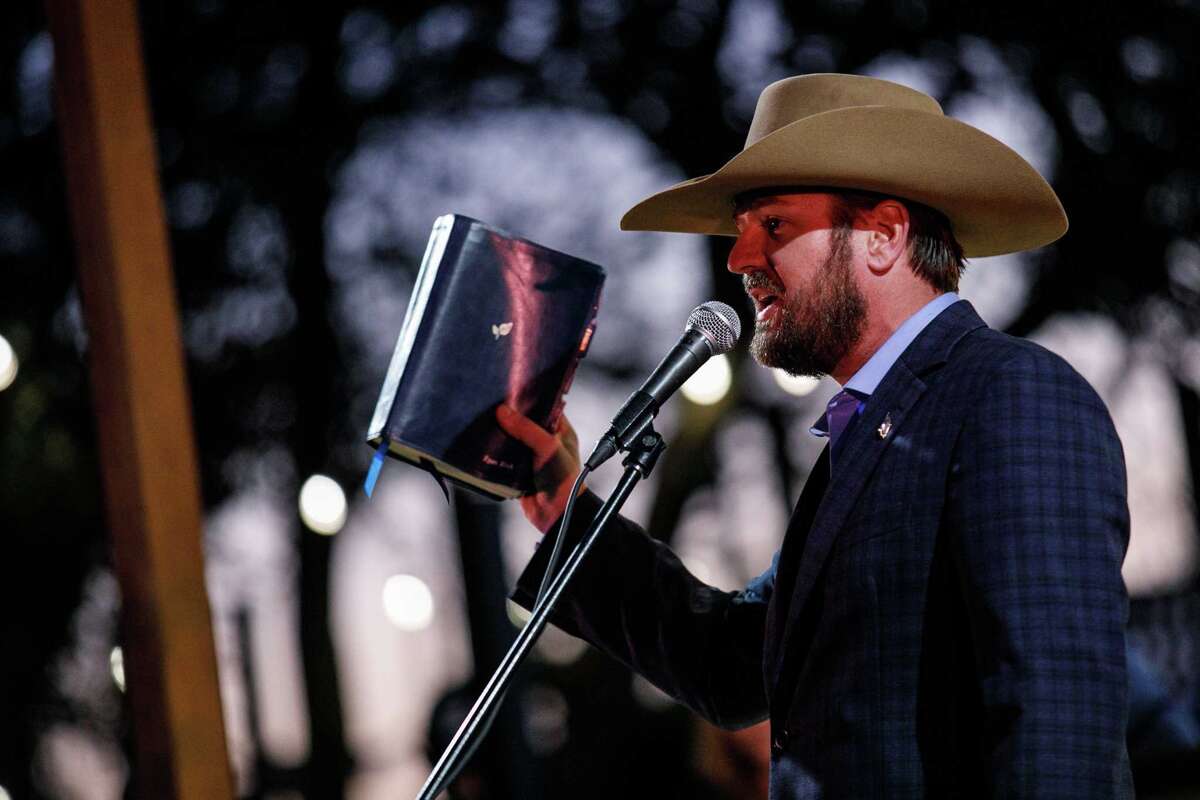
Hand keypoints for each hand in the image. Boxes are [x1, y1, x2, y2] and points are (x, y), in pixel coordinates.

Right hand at [495, 404, 583, 532]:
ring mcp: (532, 457)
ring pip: (512, 440)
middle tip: (492, 405)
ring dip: (501, 435)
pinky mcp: (518, 471)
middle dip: (510, 417)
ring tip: (484, 420)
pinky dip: (495, 453)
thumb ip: (526, 429)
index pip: (545, 407)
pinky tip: (484, 443)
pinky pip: (504, 458)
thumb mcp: (548, 447)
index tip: (512, 390)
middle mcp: (546, 442)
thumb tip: (503, 411)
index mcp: (560, 431)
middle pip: (524, 424)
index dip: (530, 399)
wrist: (557, 515)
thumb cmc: (564, 480)